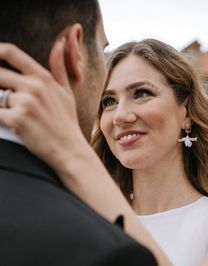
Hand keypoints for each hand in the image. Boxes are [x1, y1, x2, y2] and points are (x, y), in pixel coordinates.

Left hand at [0, 39, 86, 169]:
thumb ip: (59, 67)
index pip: (11, 53)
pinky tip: (8, 122)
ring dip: (2, 105)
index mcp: (43, 78)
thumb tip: (60, 43)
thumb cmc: (67, 123)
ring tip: (15, 115)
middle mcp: (33, 87)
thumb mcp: (66, 92)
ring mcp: (24, 103)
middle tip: (5, 97)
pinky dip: (0, 117)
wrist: (69, 150)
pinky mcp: (16, 120)